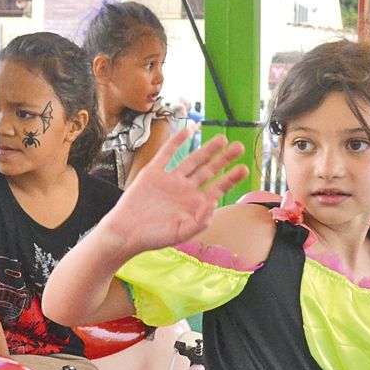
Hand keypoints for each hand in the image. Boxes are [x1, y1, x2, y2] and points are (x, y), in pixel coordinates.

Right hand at [97, 129, 247, 256]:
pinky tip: (188, 131)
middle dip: (224, 159)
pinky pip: (166, 154)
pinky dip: (176, 142)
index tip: (244, 168)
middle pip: (208, 171)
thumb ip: (200, 220)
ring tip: (221, 139)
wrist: (125, 232)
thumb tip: (214, 202)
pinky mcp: (153, 173)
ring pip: (191, 160)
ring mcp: (169, 180)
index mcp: (193, 204)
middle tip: (239, 147)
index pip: (217, 188)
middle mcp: (184, 190)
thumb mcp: (181, 233)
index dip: (231, 178)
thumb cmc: (153, 237)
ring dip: (206, 150)